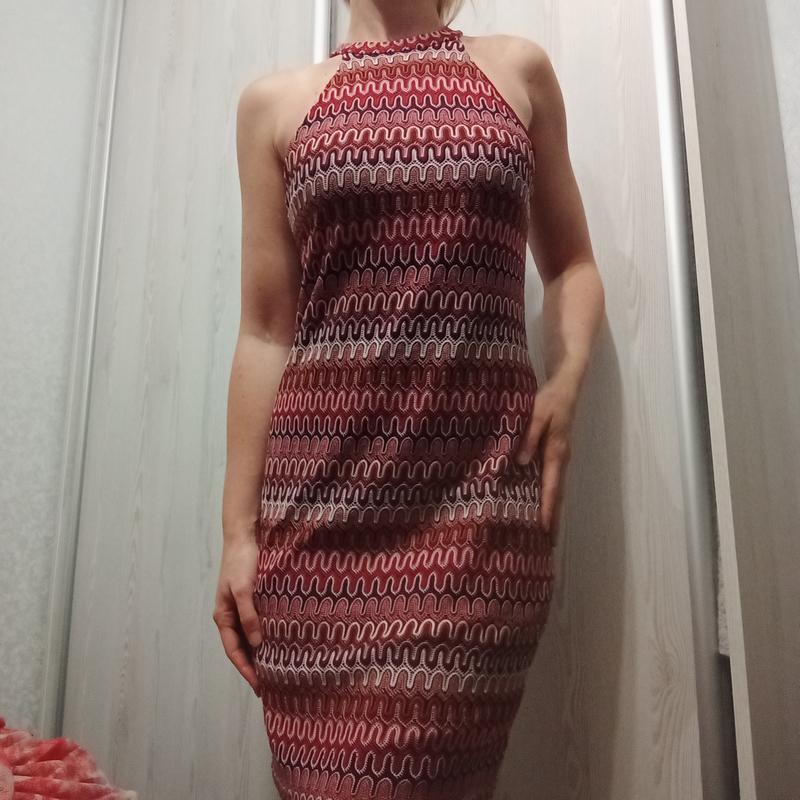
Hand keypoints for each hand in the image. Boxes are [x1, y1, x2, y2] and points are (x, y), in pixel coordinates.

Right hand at [212, 535, 262, 695]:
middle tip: (271, 684)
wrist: (245, 537)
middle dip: (254, 666)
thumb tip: (258, 643)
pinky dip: (267, 635)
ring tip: (277, 669)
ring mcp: (242, 608)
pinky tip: (280, 642)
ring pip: (251, 637)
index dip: (246, 669)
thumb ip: (249, 616)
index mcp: (224, 617)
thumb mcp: (244, 590)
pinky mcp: (254, 600)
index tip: (259, 685)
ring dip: (261, 653)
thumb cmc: (241, 563)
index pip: (234, 651)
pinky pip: (259, 624)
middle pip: (242, 647)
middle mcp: (231, 615)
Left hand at [513, 375, 577, 542]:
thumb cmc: (550, 400)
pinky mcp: (556, 455)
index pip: (551, 488)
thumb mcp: (536, 414)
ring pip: (557, 491)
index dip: (547, 510)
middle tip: (548, 546)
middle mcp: (561, 460)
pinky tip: (542, 508)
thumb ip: (529, 437)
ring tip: (546, 537)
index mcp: (556, 453)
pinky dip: (550, 499)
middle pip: (558, 496)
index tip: (544, 531)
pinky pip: (553, 482)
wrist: (566, 386)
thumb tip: (520, 461)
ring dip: (553, 513)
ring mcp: (560, 459)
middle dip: (553, 521)